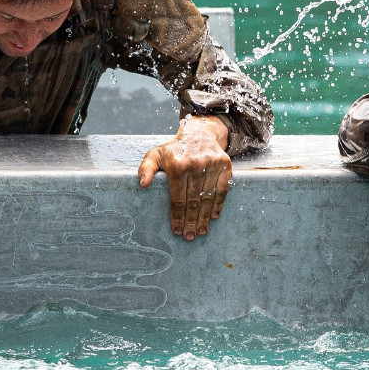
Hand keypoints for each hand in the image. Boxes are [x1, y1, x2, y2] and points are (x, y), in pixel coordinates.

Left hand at [137, 115, 231, 240]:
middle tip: (189, 236)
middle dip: (190, 221)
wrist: (200, 133)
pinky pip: (223, 189)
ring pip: (208, 198)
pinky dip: (219, 204)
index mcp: (177, 165)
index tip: (176, 230)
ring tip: (201, 231)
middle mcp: (195, 165)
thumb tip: (143, 184)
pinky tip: (213, 216)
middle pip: (193, 201)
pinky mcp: (225, 165)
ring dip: (204, 217)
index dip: (177, 216)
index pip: (177, 198)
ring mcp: (212, 165)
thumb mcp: (156, 154)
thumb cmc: (175, 149)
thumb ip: (146, 168)